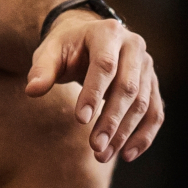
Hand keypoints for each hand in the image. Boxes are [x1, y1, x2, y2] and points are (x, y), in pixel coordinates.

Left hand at [27, 11, 164, 162]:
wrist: (88, 39)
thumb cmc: (67, 48)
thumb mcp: (50, 52)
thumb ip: (42, 70)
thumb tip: (32, 90)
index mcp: (108, 32)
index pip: (105, 65)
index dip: (94, 93)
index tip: (80, 120)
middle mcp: (134, 46)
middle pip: (128, 87)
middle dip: (111, 120)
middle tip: (95, 147)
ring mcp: (147, 66)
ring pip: (143, 104)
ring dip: (124, 133)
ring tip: (102, 155)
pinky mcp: (152, 85)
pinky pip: (155, 113)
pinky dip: (143, 136)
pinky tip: (126, 155)